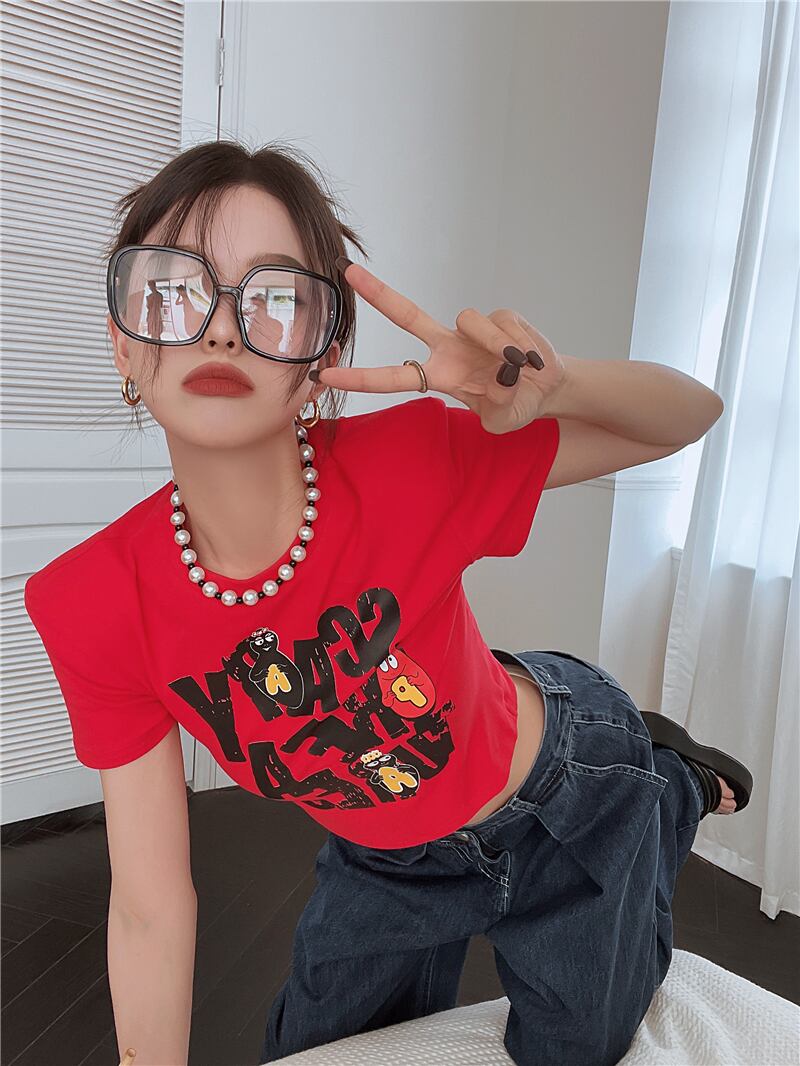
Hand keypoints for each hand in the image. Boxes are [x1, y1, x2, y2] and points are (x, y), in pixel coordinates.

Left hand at [314, 259, 567, 433]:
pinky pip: (502, 322)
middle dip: (377, 293)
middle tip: (348, 271)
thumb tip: (498, 377)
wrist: (547, 390)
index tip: (326, 375)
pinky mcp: (500, 315)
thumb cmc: (514, 405)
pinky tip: (530, 358)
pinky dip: (518, 343)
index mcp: (439, 376)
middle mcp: (448, 346)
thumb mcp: (499, 420)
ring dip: (495, 346)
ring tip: (517, 368)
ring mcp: (472, 330)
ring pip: (470, 320)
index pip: (393, 376)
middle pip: (406, 314)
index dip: (360, 377)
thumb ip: (494, 405)